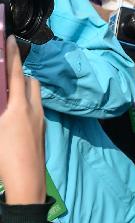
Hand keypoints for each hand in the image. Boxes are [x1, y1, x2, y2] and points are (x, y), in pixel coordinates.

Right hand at [0, 36, 44, 204]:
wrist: (27, 184)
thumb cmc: (4, 159)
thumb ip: (0, 107)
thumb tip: (4, 96)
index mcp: (18, 107)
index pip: (14, 73)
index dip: (12, 54)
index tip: (11, 38)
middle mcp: (33, 110)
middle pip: (29, 82)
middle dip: (17, 74)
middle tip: (4, 74)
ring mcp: (40, 121)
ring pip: (34, 95)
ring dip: (23, 90)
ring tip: (8, 96)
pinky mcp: (42, 131)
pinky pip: (36, 109)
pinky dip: (26, 104)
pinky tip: (15, 116)